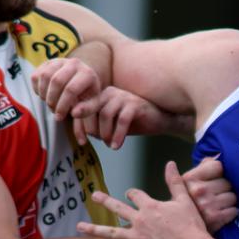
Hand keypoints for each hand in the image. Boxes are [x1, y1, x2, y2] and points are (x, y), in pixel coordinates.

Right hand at [31, 58, 100, 143]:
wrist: (81, 80)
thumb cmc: (87, 96)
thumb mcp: (91, 106)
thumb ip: (85, 116)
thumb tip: (76, 121)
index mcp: (88, 74)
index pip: (71, 89)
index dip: (63, 106)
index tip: (60, 117)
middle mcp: (75, 63)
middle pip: (56, 82)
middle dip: (53, 100)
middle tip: (54, 111)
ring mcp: (60, 61)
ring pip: (45, 77)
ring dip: (44, 95)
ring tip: (51, 103)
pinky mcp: (47, 62)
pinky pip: (36, 75)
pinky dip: (37, 89)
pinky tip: (45, 96)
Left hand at [77, 161, 209, 238]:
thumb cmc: (191, 226)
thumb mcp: (184, 200)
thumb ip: (175, 181)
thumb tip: (171, 163)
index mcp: (150, 206)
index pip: (135, 195)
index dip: (132, 194)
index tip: (129, 194)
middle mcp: (139, 220)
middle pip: (117, 208)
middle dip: (105, 201)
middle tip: (94, 196)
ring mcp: (136, 237)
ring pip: (110, 232)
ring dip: (93, 229)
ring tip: (79, 226)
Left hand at [78, 87, 195, 148]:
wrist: (158, 120)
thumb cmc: (133, 122)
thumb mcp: (111, 124)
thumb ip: (97, 126)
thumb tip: (83, 134)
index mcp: (101, 95)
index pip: (83, 108)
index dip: (80, 126)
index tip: (81, 142)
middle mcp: (110, 92)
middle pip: (91, 109)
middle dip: (92, 129)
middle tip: (97, 143)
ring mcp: (123, 96)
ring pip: (105, 114)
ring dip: (106, 133)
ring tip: (110, 145)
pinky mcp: (135, 104)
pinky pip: (122, 120)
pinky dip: (118, 135)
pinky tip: (117, 146)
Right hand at [182, 156, 237, 232]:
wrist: (183, 235)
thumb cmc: (188, 205)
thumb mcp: (188, 184)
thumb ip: (203, 167)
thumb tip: (219, 154)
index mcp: (190, 179)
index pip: (218, 166)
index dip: (219, 173)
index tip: (215, 180)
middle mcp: (198, 191)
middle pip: (227, 182)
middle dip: (224, 189)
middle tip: (216, 196)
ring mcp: (207, 205)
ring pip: (233, 196)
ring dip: (228, 202)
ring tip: (218, 206)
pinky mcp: (216, 218)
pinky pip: (234, 210)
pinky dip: (230, 213)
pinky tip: (221, 215)